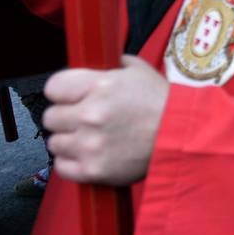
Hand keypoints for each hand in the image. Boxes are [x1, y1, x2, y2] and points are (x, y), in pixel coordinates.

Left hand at [43, 55, 168, 185]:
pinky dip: (73, 162)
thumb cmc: (163, 104)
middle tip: (84, 119)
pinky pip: (61, 167)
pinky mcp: (93, 169)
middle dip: (66, 116)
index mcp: (100, 85)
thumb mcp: (139, 70)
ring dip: (69, 140)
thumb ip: (110, 66)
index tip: (70, 96)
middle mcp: (90, 114)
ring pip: (55, 142)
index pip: (53, 87)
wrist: (183, 136)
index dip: (62, 91)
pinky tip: (90, 154)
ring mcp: (90, 144)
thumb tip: (91, 65)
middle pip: (51, 116)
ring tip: (91, 138)